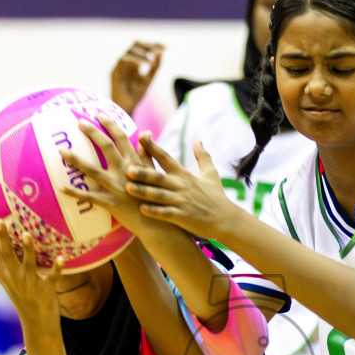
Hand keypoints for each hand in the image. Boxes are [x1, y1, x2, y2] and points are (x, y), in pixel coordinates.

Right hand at [0, 217, 60, 328]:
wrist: (37, 324)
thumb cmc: (22, 299)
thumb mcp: (6, 282)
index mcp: (6, 274)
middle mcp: (15, 279)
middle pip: (7, 255)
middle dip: (3, 238)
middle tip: (0, 220)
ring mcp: (30, 285)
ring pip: (28, 266)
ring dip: (28, 250)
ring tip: (27, 234)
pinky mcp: (46, 292)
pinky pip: (51, 279)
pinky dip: (57, 269)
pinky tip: (62, 258)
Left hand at [58, 114, 158, 234]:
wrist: (159, 223)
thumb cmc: (157, 197)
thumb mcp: (155, 172)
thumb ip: (148, 153)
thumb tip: (145, 132)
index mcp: (135, 163)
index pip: (122, 138)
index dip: (110, 125)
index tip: (99, 114)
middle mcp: (125, 172)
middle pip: (106, 147)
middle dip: (92, 133)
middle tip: (79, 122)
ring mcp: (117, 187)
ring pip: (93, 170)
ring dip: (76, 160)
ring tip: (62, 152)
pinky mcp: (111, 203)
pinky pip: (89, 197)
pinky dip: (74, 192)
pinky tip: (60, 187)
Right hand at [109, 41, 163, 115]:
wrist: (126, 108)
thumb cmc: (135, 95)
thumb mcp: (149, 79)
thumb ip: (155, 66)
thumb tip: (161, 52)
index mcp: (134, 61)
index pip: (143, 46)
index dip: (154, 45)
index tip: (166, 48)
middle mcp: (126, 60)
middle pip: (136, 44)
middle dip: (149, 46)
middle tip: (159, 52)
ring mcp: (119, 65)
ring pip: (130, 50)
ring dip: (143, 53)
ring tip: (152, 61)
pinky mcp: (114, 71)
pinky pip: (124, 60)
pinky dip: (136, 60)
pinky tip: (146, 65)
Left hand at [124, 134, 241, 240]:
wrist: (226, 219)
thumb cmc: (216, 197)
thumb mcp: (211, 173)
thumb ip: (203, 156)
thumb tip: (199, 140)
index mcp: (185, 175)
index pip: (166, 157)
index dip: (153, 147)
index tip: (141, 135)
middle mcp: (181, 186)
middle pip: (159, 177)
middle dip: (143, 172)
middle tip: (127, 168)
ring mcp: (182, 202)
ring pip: (159, 195)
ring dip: (144, 192)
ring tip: (128, 188)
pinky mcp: (183, 217)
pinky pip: (166, 213)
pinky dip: (155, 211)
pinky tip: (142, 209)